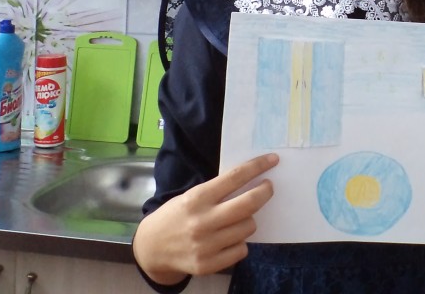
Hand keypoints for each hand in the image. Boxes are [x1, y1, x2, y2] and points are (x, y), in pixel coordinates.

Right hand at [133, 153, 278, 284]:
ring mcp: (206, 245)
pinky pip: (241, 249)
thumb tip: (251, 181)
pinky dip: (240, 242)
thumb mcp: (191, 196)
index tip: (273, 160)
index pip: (235, 177)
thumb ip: (216, 192)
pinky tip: (229, 239)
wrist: (151, 248)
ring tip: (237, 219)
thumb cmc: (176, 216)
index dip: (258, 166)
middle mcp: (202, 221)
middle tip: (268, 187)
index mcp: (197, 198)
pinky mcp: (208, 265)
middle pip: (249, 203)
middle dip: (265, 192)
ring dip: (248, 220)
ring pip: (248, 227)